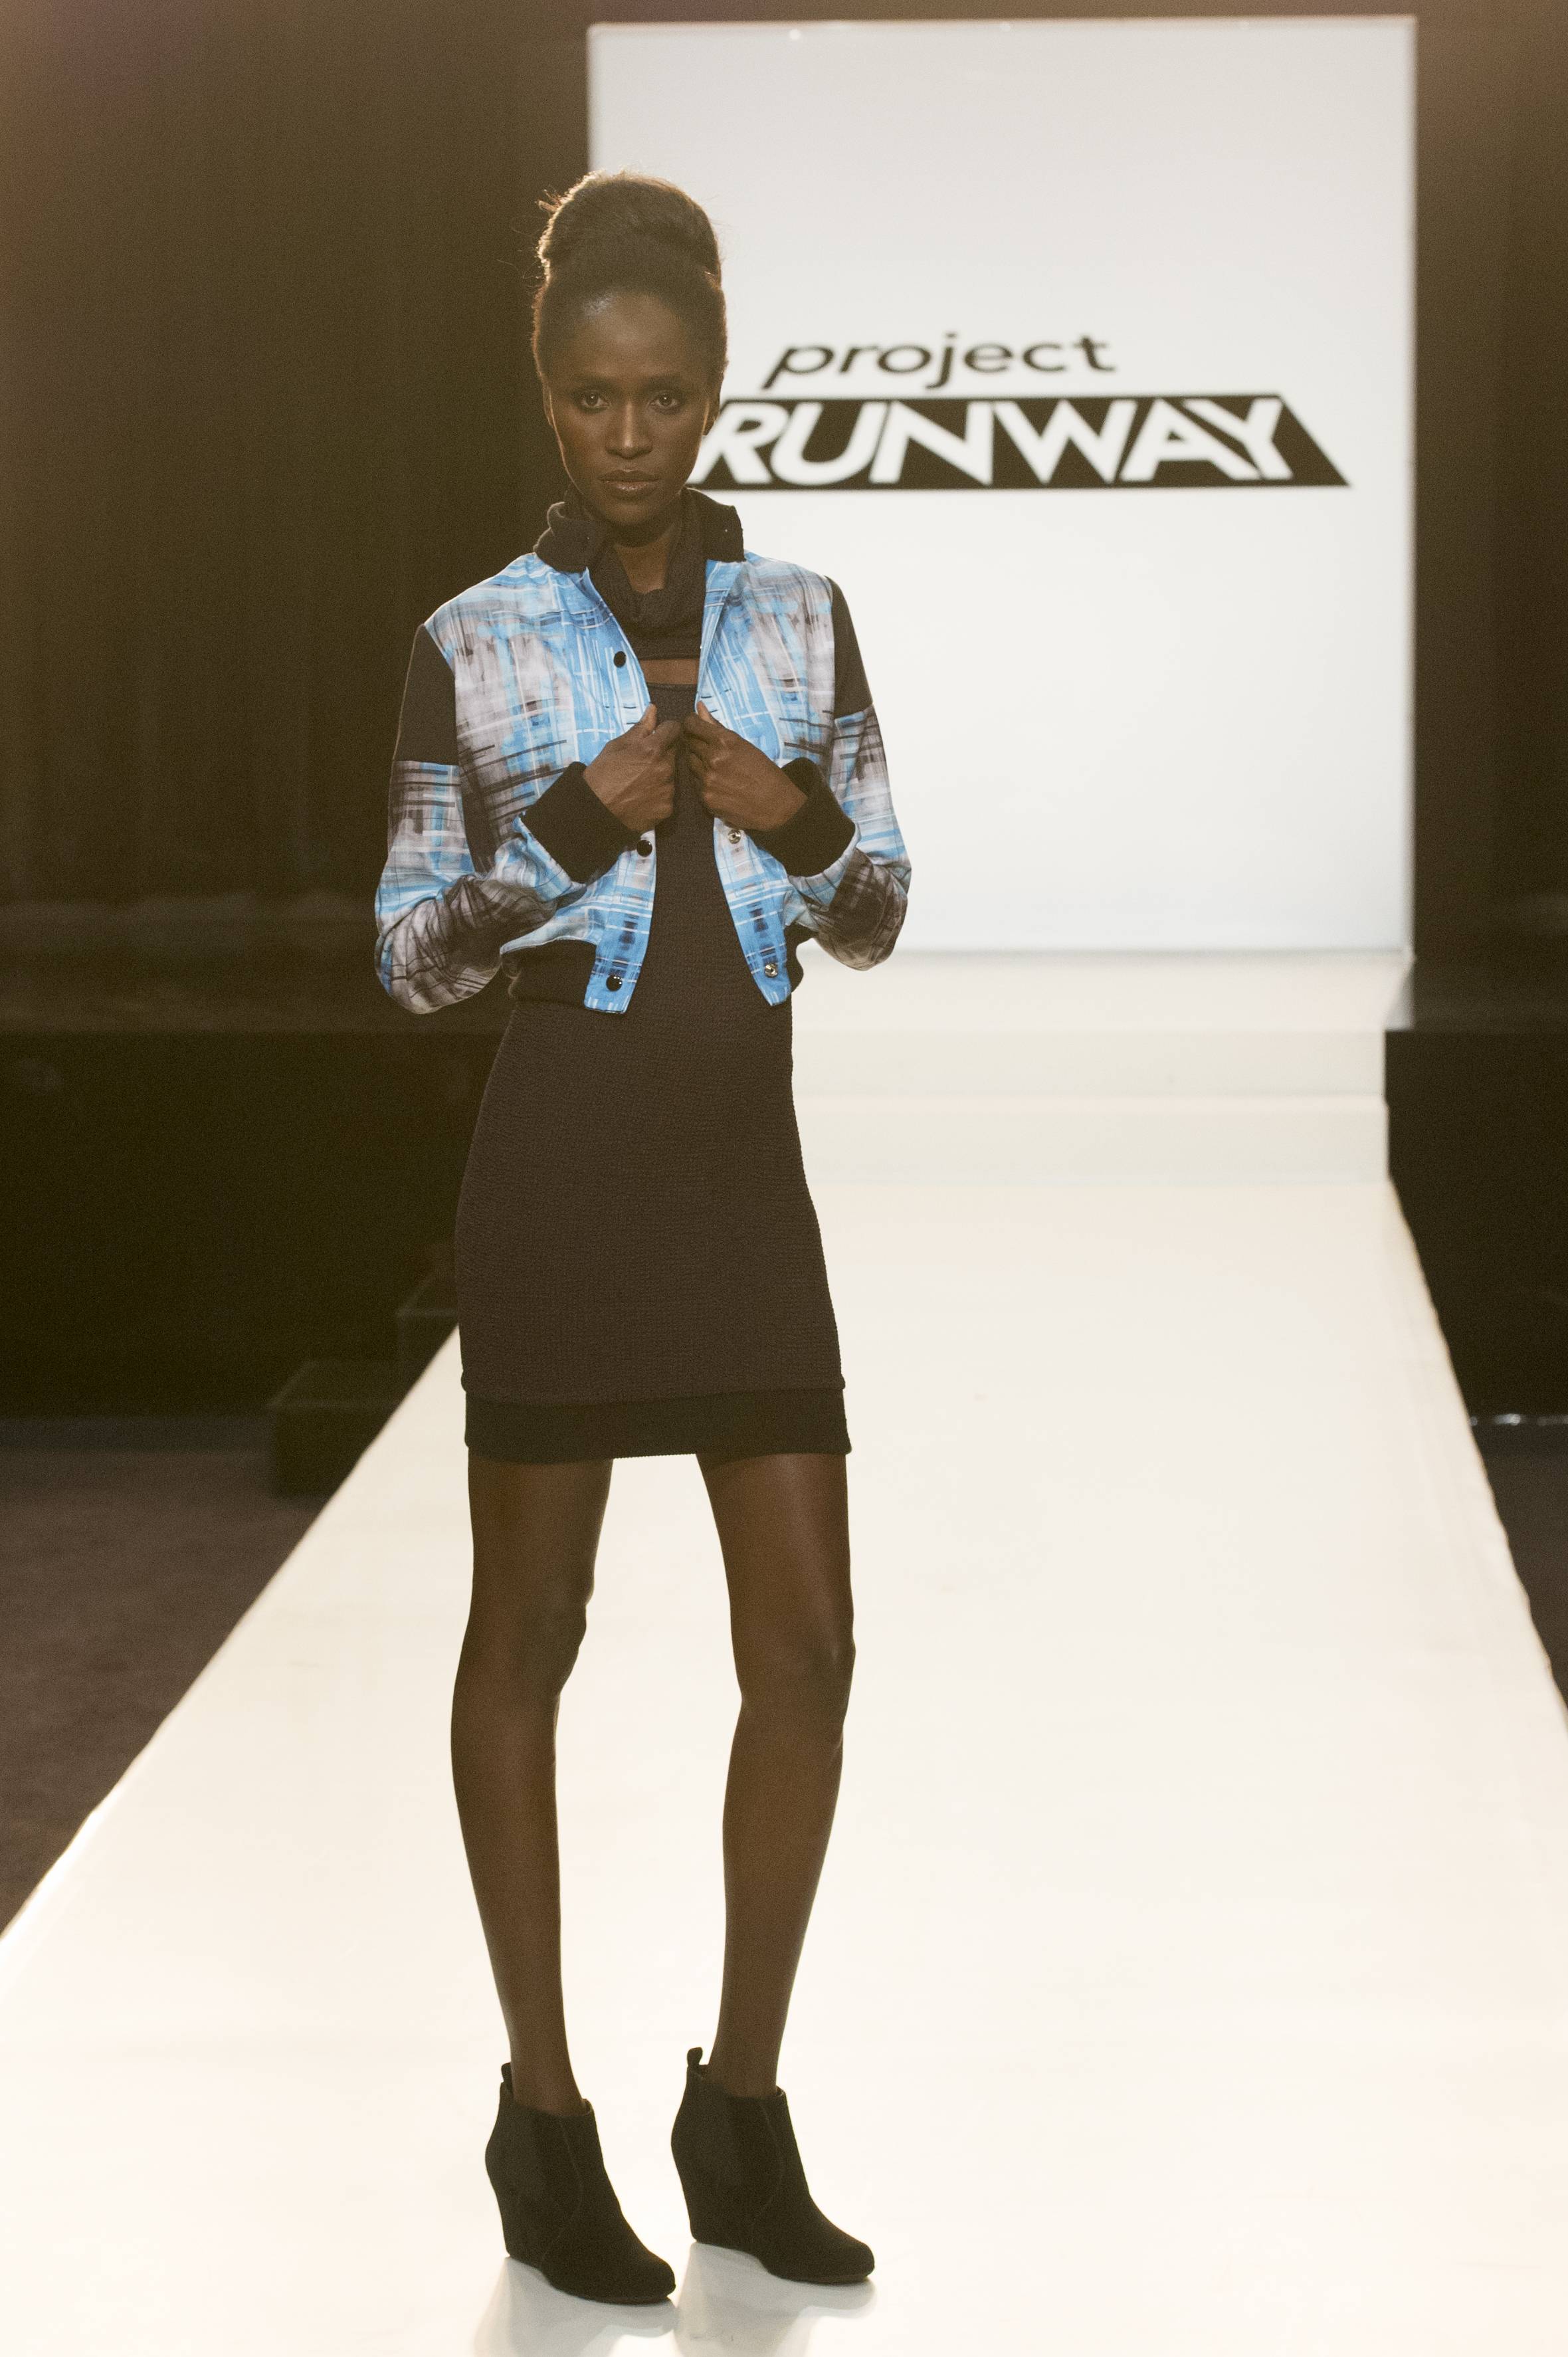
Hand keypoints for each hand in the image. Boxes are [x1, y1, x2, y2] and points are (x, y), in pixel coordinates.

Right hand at [583, 703, 679, 832]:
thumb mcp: (616, 746)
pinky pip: (669, 795)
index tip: (659, 736)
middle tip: (642, 764)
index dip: (666, 730)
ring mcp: (668, 789)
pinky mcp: (668, 808)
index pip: (674, 729)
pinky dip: (659, 795)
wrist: (596, 812)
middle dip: (662, 754)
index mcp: (653, 749)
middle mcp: (665, 768)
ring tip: (640, 782)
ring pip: (672, 775)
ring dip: (662, 774)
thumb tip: (653, 710)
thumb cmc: (602, 776)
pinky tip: (643, 797)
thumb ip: (640, 728)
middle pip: (674, 753)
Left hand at [683, 700, 806, 832]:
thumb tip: (699, 706)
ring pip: (690, 764)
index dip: (689, 723)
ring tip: (716, 767)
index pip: (692, 725)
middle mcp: (714, 758)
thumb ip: (717, 727)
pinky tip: (718, 783)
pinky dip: (703, 781)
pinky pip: (695, 783)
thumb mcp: (744, 745)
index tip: (692, 725)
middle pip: (689, 744)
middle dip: (694, 743)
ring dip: (698, 762)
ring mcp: (708, 779)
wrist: (775, 806)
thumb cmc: (764, 772)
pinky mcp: (706, 798)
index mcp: (725, 741)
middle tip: (708, 748)